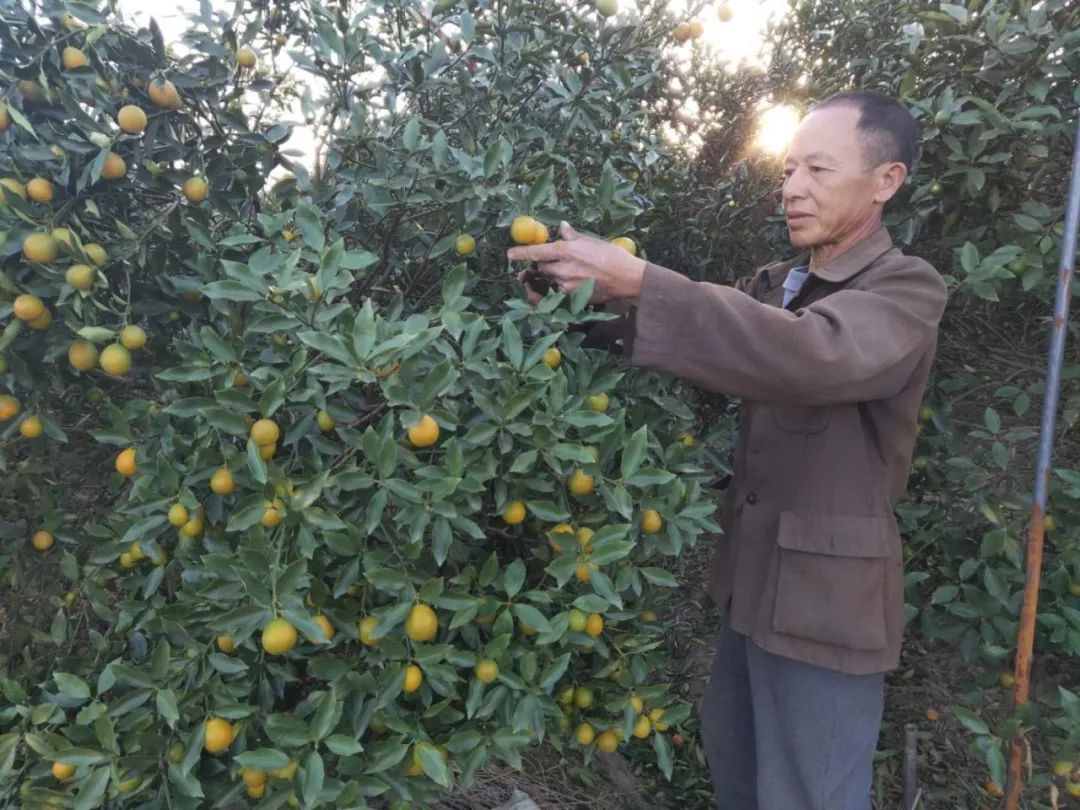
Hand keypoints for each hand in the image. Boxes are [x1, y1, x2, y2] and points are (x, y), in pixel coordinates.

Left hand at [508, 221, 645, 305]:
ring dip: (555, 276)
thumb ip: (572, 236)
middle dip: (545, 265)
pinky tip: (576, 282)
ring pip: (551, 280)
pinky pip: (560, 292)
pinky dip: (563, 287)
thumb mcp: (591, 241)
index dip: (521, 253)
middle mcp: (563, 268)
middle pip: (542, 267)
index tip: (510, 254)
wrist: (628, 278)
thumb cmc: (612, 256)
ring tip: (572, 272)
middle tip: (556, 262)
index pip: (536, 252)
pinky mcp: (573, 297)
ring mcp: (567, 285)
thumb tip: (561, 227)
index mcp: (566, 250)